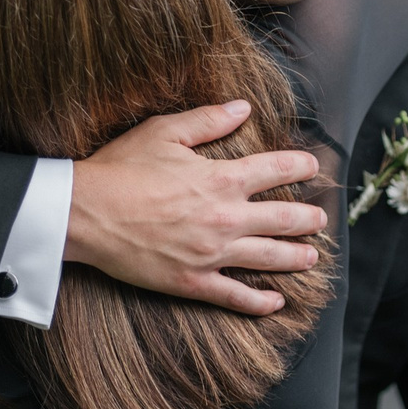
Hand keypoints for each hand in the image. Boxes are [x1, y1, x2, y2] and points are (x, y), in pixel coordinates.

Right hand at [66, 100, 324, 315]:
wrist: (86, 214)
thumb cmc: (121, 168)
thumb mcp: (164, 132)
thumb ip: (208, 120)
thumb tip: (243, 107)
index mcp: (221, 178)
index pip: (275, 170)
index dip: (299, 167)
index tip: (312, 167)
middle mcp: (226, 217)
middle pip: (283, 219)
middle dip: (307, 219)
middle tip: (321, 220)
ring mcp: (212, 253)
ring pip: (268, 258)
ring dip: (295, 257)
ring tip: (311, 258)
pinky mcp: (193, 282)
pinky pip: (236, 296)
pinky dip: (260, 301)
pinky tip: (276, 301)